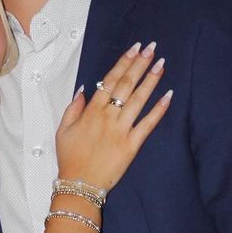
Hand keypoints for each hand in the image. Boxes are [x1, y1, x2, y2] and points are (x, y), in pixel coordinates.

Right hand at [55, 41, 169, 191]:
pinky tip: (168, 96)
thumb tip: (84, 88)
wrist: (79, 184)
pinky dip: (158, 110)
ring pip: (138, 100)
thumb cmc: (70, 157)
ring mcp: (121, 130)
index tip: (134, 49)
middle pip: (126, 85)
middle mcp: (107, 117)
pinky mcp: (132, 145)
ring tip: (161, 64)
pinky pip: (147, 124)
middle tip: (152, 48)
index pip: (110, 80)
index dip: (123, 63)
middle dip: (140, 64)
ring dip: (151, 81)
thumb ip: (73, 108)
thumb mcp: (63, 130)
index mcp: (91, 111)